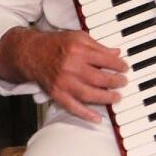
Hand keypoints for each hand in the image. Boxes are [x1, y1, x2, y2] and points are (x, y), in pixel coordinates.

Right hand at [8, 29, 128, 122]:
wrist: (30, 53)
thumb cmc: (56, 44)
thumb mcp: (78, 37)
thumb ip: (98, 46)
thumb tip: (116, 53)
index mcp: (78, 50)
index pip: (105, 59)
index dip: (118, 65)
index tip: (125, 68)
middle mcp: (70, 66)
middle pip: (98, 78)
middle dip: (115, 82)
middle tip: (123, 82)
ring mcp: (63, 81)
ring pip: (88, 94)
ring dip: (106, 98)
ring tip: (116, 97)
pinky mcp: (56, 93)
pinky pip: (72, 106)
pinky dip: (85, 114)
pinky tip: (97, 118)